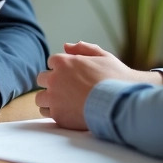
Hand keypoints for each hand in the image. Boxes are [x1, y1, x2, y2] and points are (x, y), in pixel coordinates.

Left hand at [35, 41, 162, 128]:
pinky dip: (54, 111)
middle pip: (41, 79)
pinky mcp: (58, 115)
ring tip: (65, 101)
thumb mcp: (102, 56)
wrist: (122, 104)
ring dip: (49, 98)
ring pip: (40, 97)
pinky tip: (66, 111)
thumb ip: (83, 49)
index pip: (52, 62)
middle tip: (67, 88)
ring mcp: (54, 98)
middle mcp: (55, 79)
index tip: (72, 75)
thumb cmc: (115, 78)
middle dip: (52, 82)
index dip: (62, 68)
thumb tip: (66, 46)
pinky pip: (46, 112)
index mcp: (63, 62)